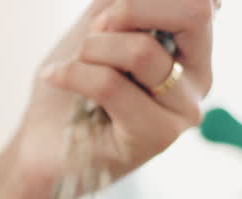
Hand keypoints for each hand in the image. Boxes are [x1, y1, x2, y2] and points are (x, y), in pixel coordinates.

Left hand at [10, 0, 216, 196]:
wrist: (42, 141)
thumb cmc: (72, 81)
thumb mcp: (99, 24)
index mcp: (193, 48)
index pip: (200, 3)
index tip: (106, 15)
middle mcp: (199, 79)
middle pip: (193, 14)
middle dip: (130, 10)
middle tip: (95, 29)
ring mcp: (181, 111)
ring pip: (142, 52)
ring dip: (93, 48)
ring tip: (74, 63)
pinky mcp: (155, 138)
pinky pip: (111, 86)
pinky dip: (73, 73)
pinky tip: (54, 77)